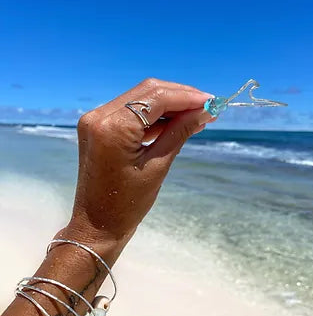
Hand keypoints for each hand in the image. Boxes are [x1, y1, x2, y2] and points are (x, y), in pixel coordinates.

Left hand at [62, 78, 212, 253]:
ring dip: (168, 105)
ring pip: (140, 99)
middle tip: (208, 107)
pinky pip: (131, 112)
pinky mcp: (98, 126)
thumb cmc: (128, 203)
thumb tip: (206, 110)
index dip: (187, 97)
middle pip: (147, 92)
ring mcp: (95, 120)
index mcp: (112, 127)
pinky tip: (176, 122)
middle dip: (180, 97)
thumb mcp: (158, 166)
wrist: (97, 224)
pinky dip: (154, 115)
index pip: (156, 98)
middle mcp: (99, 116)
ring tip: (197, 116)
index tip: (213, 102)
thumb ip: (180, 132)